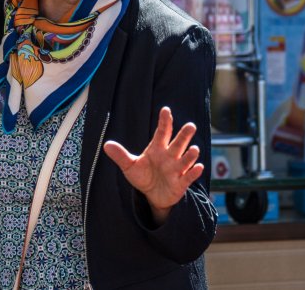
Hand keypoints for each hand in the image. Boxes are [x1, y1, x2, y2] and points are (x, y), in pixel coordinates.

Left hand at [104, 107, 203, 225]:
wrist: (152, 195)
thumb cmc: (143, 176)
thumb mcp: (130, 166)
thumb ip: (120, 155)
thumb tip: (106, 145)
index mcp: (157, 149)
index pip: (162, 133)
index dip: (164, 122)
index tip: (165, 110)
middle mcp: (169, 156)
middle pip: (178, 143)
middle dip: (184, 135)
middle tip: (190, 125)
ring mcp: (176, 169)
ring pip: (185, 159)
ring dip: (190, 155)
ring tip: (194, 149)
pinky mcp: (181, 183)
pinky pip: (188, 177)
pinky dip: (194, 172)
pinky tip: (198, 167)